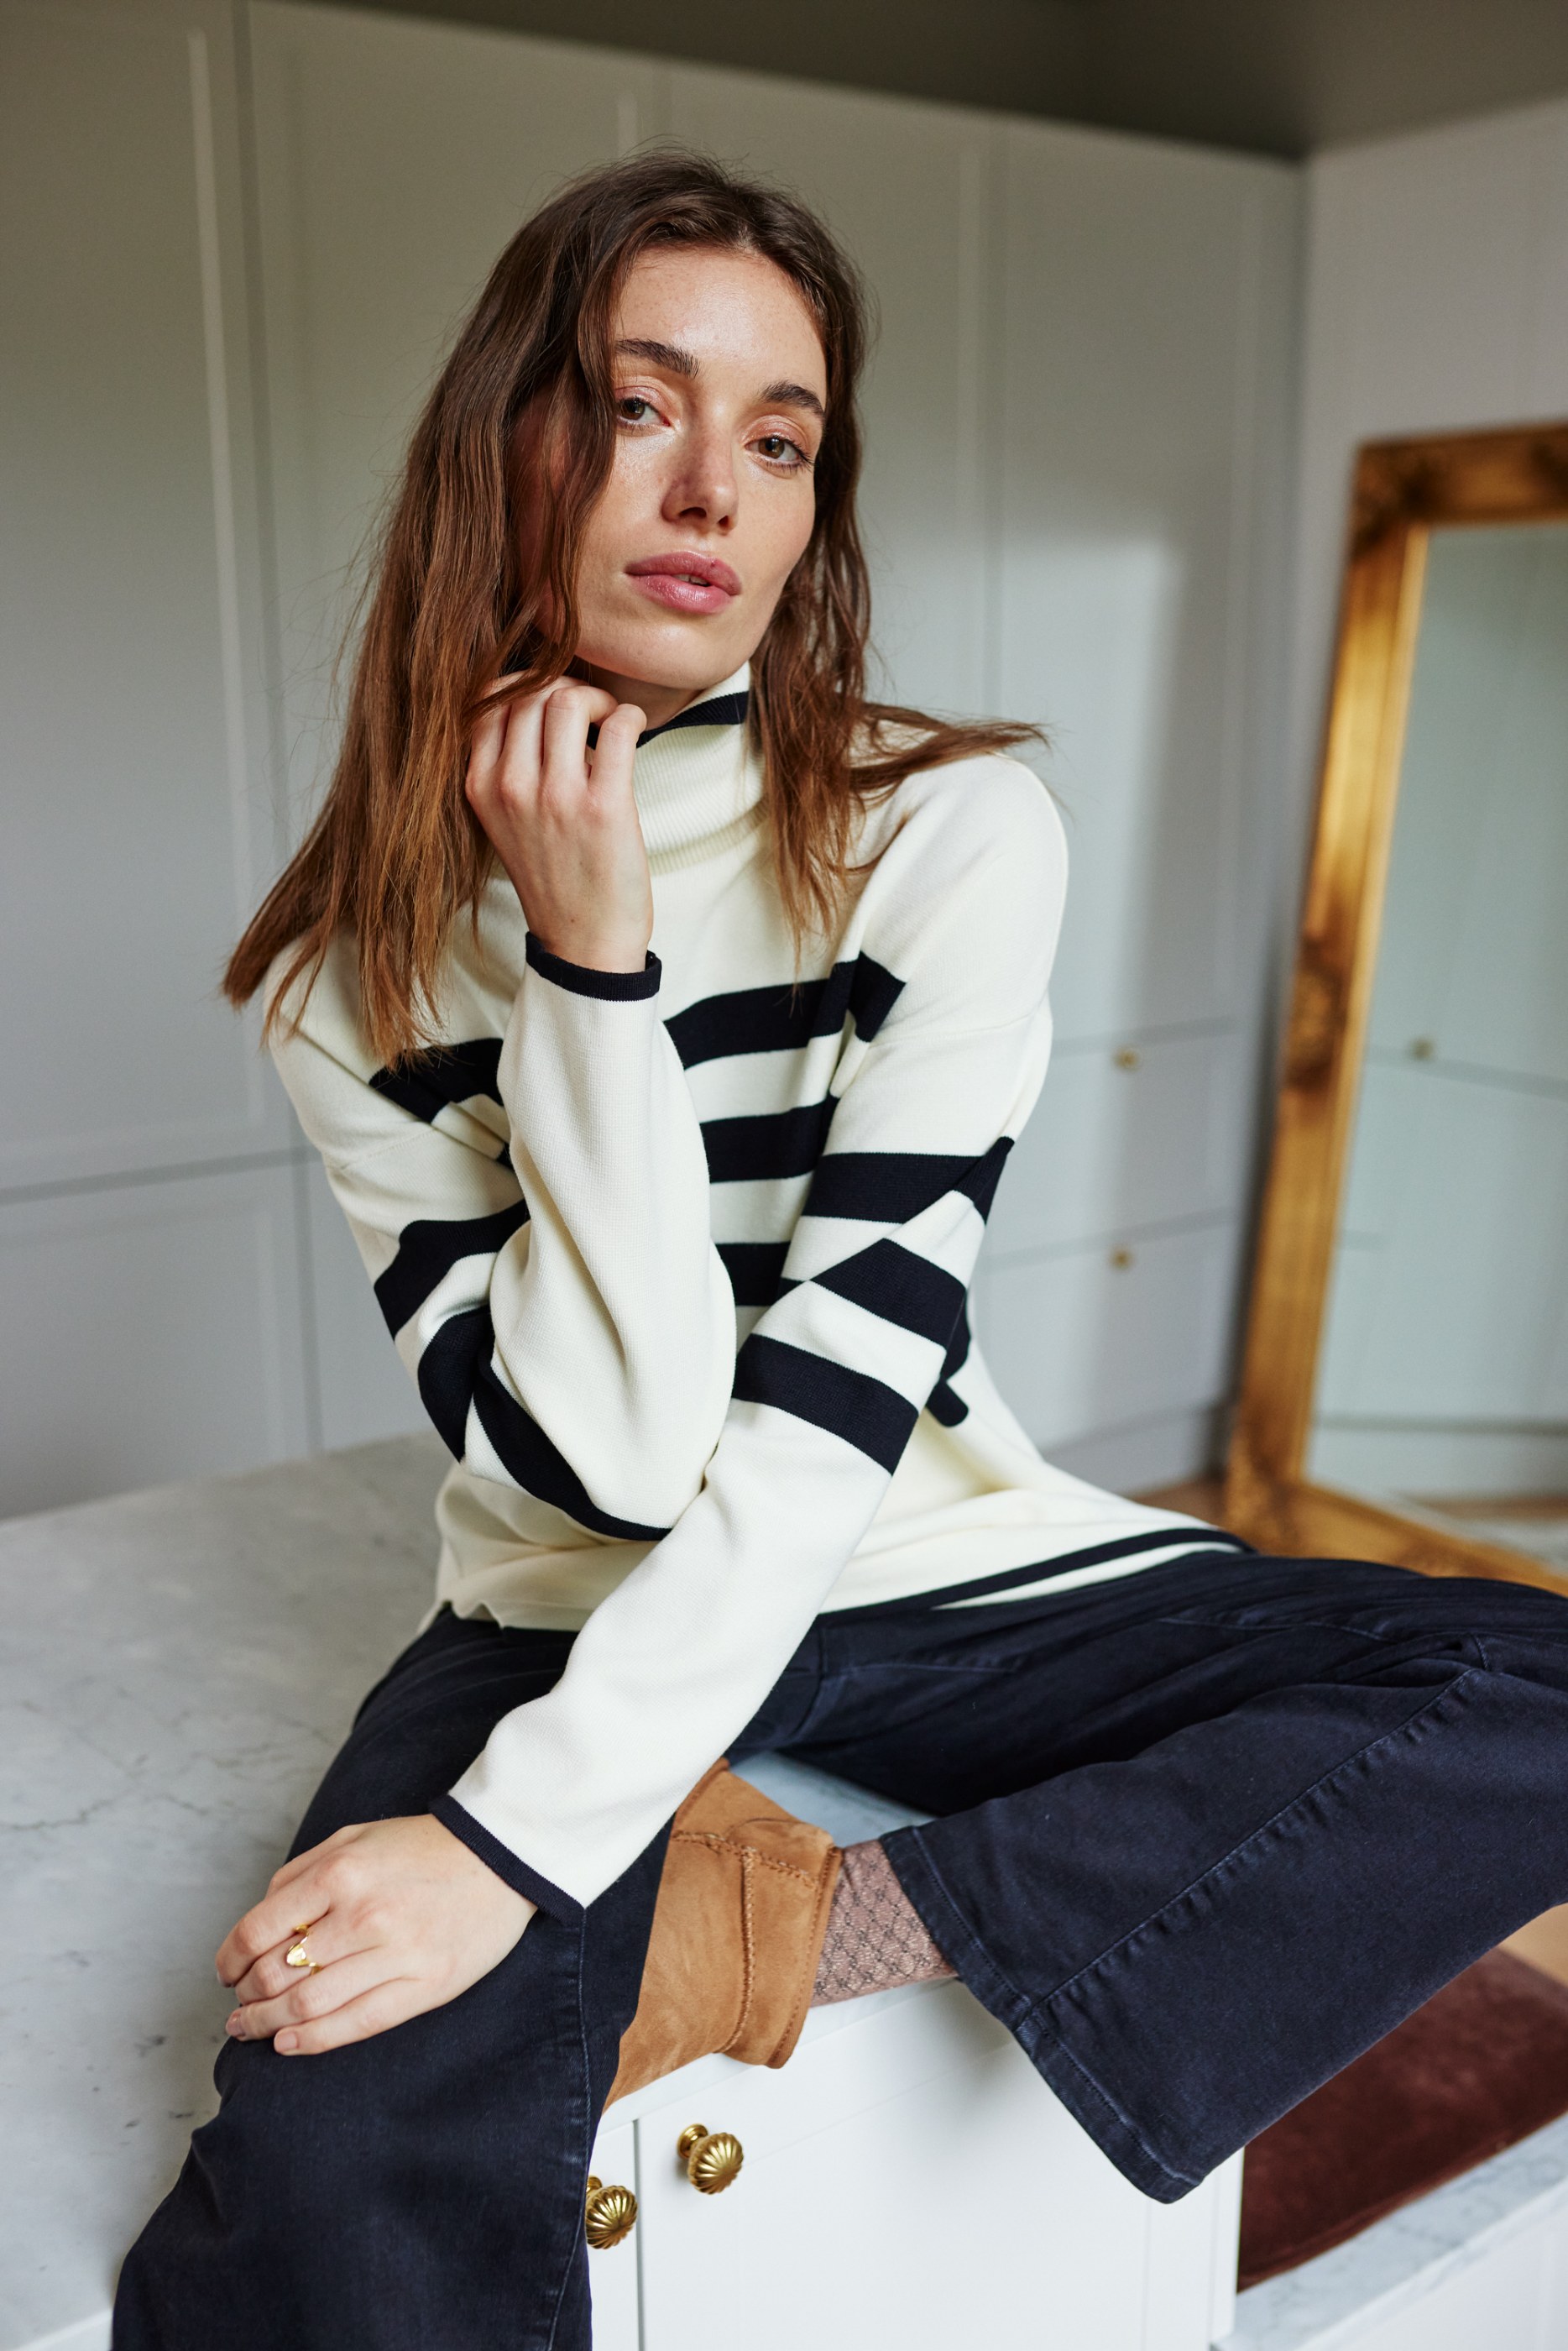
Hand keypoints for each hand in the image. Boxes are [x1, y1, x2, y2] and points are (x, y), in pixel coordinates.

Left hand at [217, 1813, 534, 2054]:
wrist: (500, 1857)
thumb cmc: (421, 1847)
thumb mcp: (353, 1838)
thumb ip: (301, 1873)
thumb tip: (258, 1921)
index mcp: (339, 1873)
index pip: (258, 1930)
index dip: (230, 1959)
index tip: (226, 1973)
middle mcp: (362, 1916)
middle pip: (277, 1974)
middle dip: (247, 1996)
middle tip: (240, 2004)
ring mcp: (395, 1955)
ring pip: (308, 2006)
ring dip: (267, 2024)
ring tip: (251, 2030)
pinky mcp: (424, 1986)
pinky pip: (356, 2024)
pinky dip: (312, 2041)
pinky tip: (288, 2044)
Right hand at [467, 678, 651, 972]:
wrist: (583, 942)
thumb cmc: (553, 878)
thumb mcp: (505, 822)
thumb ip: (507, 768)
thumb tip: (537, 702)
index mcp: (481, 788)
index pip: (488, 701)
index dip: (525, 686)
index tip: (551, 703)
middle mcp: (510, 788)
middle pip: (529, 693)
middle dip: (564, 687)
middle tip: (588, 712)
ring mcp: (556, 798)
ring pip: (567, 700)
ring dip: (596, 698)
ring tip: (609, 721)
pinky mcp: (603, 807)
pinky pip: (618, 727)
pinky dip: (630, 715)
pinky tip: (634, 728)